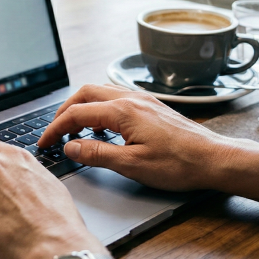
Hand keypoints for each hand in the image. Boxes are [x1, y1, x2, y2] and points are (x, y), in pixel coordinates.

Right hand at [38, 84, 242, 191]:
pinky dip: (100, 109)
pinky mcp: (151, 107)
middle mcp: (131, 99)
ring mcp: (142, 100)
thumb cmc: (179, 164)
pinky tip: (102, 129)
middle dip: (65, 111)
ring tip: (74, 131)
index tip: (45, 142)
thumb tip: (70, 148)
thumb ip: (96, 154)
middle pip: (85, 93)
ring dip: (82, 108)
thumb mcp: (131, 165)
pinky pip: (116, 99)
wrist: (213, 159)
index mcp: (123, 111)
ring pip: (101, 93)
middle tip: (55, 132)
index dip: (55, 128)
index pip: (77, 113)